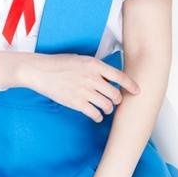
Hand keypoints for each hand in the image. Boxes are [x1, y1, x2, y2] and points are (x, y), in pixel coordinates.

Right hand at [22, 52, 139, 122]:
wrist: (40, 71)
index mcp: (94, 65)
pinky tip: (95, 115)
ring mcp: (84, 91)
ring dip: (108, 109)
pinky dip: (97, 116)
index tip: (138, 91)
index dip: (131, 85)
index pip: (120, 77)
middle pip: (116, 94)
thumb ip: (96, 68)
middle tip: (113, 101)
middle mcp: (92, 78)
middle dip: (116, 100)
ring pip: (107, 106)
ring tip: (104, 108)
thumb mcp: (81, 59)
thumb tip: (109, 77)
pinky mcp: (76, 103)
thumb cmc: (59, 63)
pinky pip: (95, 114)